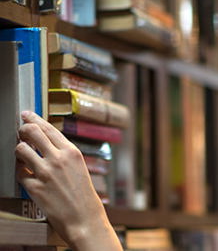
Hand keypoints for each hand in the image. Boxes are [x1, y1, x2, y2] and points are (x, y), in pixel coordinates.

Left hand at [15, 111, 122, 250]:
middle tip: (20, 131)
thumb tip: (45, 143)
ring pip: (21, 149)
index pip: (48, 128)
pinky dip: (19, 171)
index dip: (34, 118)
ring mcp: (45, 173)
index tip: (26, 114)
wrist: (84, 218)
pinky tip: (24, 172)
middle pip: (32, 133)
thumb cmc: (84, 194)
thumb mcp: (79, 167)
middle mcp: (58, 159)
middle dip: (23, 129)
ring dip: (18, 150)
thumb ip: (63, 154)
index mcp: (72, 152)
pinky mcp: (34, 188)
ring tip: (22, 154)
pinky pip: (19, 172)